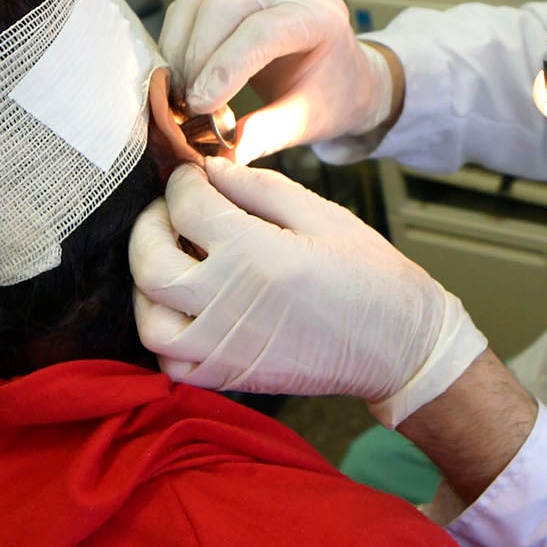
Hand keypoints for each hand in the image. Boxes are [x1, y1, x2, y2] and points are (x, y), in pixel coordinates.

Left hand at [129, 160, 488, 426]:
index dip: (184, 183)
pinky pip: (169, 360)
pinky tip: (186, 307)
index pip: (186, 206)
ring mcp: (222, 348)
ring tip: (174, 259)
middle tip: (171, 212)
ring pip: (148, 317)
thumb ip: (259, 188)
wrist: (398, 345)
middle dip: (150, 225)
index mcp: (253, 253)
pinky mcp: (227, 376)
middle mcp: (226, 303)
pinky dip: (165, 331)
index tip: (194, 178)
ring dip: (150, 283)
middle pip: (149, 261)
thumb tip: (210, 169)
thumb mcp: (322, 214)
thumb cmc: (369, 277)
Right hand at [160, 0, 397, 163]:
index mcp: (321, 17)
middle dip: (197, 56)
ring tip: (180, 92)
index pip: (264, 30)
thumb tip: (225, 152)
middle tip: (188, 104)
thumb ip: (269, 135)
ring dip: (180, 47)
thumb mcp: (308, 123)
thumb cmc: (332, 97)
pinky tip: (180, 74)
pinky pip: (191, 3)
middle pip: (225, 4)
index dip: (226, 66)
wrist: (343, 78)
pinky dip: (177, 39)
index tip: (201, 106)